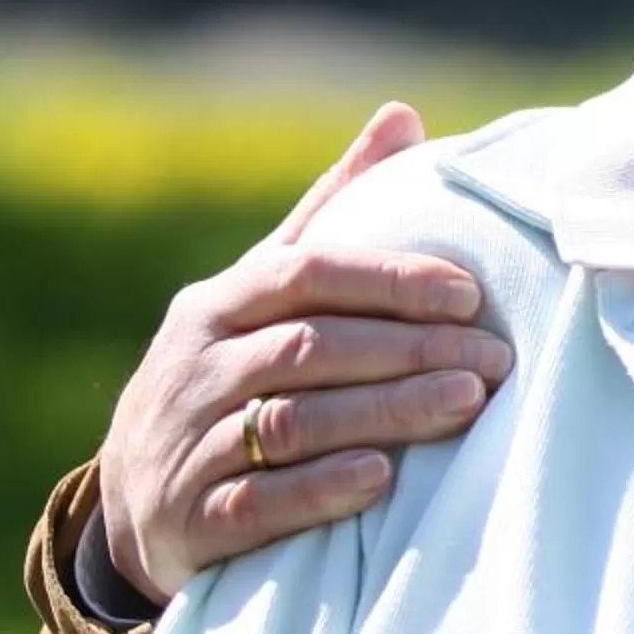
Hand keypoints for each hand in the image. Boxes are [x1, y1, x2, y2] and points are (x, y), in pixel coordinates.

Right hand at [96, 103, 508, 601]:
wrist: (139, 496)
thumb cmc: (234, 363)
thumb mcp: (267, 285)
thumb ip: (335, 207)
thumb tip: (403, 114)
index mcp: (220, 302)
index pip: (306, 272)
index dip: (389, 279)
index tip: (469, 293)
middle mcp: (196, 366)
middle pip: (310, 348)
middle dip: (408, 350)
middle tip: (494, 358)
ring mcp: (186, 444)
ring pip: (293, 422)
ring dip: (385, 413)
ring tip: (464, 403)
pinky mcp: (188, 520)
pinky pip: (257, 503)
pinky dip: (321, 489)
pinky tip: (383, 479)